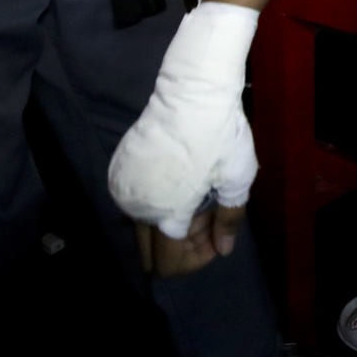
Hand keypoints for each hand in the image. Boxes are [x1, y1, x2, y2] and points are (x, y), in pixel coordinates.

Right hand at [108, 2, 259, 241]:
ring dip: (169, 225)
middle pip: (151, 253)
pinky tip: (181, 185)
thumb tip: (222, 249)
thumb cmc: (220, 135)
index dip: (196, 260)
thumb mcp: (237, 178)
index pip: (168, 265)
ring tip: (198, 199)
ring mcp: (123, 188)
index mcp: (164, 215)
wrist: (192, 91)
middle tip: (208, 219)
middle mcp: (135, 208)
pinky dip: (157, 205)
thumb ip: (229, 220)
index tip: (216, 236)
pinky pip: (136, 204)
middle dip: (181, 246)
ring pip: (143, 229)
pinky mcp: (119, 170)